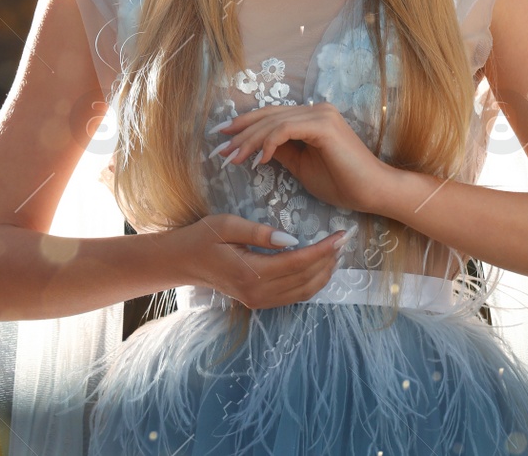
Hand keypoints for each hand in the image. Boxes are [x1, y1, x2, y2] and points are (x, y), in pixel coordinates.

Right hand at [170, 213, 347, 309]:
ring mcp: (259, 301)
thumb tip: (292, 239)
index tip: (340, 234)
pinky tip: (320, 266)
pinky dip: (313, 282)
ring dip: (325, 273)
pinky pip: (294, 296)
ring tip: (336, 251)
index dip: (323, 249)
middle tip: (345, 239)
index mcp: (251, 272)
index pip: (298, 262)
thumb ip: (259, 232)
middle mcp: (258, 292)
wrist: (183, 262)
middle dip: (329, 259)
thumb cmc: (203, 237)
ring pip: (304, 291)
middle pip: (306, 279)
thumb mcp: (227, 224)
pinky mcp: (259, 302)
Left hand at [214, 102, 390, 213]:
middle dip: (239, 133)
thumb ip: (281, 152)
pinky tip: (259, 160)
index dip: (243, 126)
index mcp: (312, 118)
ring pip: (273, 122)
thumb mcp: (302, 167)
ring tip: (232, 159)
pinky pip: (286, 129)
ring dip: (248, 141)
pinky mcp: (323, 126)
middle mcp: (316, 110)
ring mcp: (321, 115)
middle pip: (267, 116)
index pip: (271, 117)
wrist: (373, 192)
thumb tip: (257, 147)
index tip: (221, 140)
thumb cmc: (342, 183)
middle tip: (219, 150)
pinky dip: (268, 143)